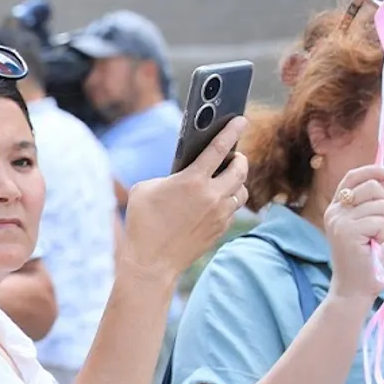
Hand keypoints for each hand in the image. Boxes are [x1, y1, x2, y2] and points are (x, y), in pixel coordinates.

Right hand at [120, 116, 250, 280]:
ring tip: (226, 180)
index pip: (220, 148)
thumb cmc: (142, 223)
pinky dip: (229, 202)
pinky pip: (233, 209)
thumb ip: (167, 177)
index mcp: (192, 180)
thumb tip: (179, 177)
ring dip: (236, 181)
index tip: (241, 120)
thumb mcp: (145, 189)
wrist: (150, 262)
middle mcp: (211, 195)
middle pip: (240, 168)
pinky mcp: (220, 229)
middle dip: (239, 158)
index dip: (232, 130)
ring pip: (241, 190)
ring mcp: (219, 214)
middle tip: (234, 156)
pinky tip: (217, 202)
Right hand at [323, 165, 383, 301]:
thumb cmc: (365, 257)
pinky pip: (380, 221)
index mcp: (336, 207)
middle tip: (381, 226)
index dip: (375, 169)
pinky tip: (373, 245)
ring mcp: (339, 221)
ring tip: (374, 239)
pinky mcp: (348, 232)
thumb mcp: (365, 224)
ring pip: (380, 205)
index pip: (353, 176)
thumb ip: (369, 203)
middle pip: (372, 187)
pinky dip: (382, 234)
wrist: (354, 286)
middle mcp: (334, 211)